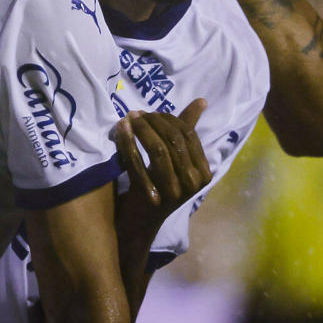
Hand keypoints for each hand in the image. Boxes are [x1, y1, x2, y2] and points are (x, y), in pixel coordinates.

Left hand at [114, 99, 211, 233]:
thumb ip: (186, 130)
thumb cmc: (157, 184)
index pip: (188, 134)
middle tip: (135, 113)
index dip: (168, 119)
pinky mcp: (152, 197)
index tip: (148, 112)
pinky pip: (137, 163)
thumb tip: (201, 100)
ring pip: (157, 149)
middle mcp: (193, 183)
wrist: (140, 221)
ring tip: (127, 119)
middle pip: (173, 140)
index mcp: (203, 172)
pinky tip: (119, 130)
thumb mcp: (174, 159)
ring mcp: (174, 192)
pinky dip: (127, 143)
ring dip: (140, 129)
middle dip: (152, 121)